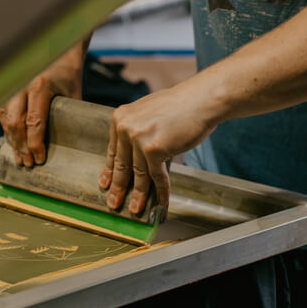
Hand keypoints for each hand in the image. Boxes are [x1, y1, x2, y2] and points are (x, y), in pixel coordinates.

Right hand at [0, 58, 81, 166]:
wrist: (58, 54)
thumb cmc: (68, 76)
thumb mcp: (73, 96)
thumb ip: (67, 118)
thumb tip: (66, 146)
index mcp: (40, 86)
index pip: (33, 121)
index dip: (35, 144)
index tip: (40, 158)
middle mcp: (22, 85)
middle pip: (15, 122)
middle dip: (21, 146)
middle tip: (29, 162)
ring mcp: (12, 87)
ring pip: (6, 119)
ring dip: (12, 140)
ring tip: (21, 157)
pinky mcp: (7, 90)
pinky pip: (2, 113)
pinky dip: (7, 130)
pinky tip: (14, 143)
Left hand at [98, 82, 221, 212]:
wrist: (201, 99)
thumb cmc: (179, 105)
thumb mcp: (147, 113)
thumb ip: (136, 130)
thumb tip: (132, 155)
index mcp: (120, 118)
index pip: (112, 151)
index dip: (109, 170)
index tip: (105, 183)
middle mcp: (125, 128)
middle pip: (121, 165)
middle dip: (118, 187)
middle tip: (113, 202)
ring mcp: (139, 139)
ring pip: (138, 174)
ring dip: (138, 195)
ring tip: (135, 209)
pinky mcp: (154, 149)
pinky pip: (156, 176)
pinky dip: (160, 190)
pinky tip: (161, 201)